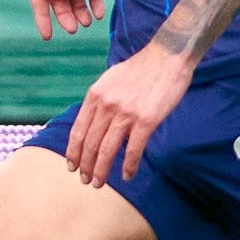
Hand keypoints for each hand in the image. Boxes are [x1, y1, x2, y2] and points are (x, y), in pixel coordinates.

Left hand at [64, 41, 194, 184]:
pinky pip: (133, 150)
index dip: (73, 152)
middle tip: (85, 180)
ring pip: (107, 150)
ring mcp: (126, 113)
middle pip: (90, 144)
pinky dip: (128, 166)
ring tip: (99, 183)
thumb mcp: (111, 79)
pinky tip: (127, 176)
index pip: (78, 130)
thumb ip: (101, 99)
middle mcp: (107, 105)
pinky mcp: (146, 120)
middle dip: (85, 166)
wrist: (167, 56)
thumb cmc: (141, 68)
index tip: (71, 166)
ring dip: (101, 171)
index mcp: (96, 95)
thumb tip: (94, 120)